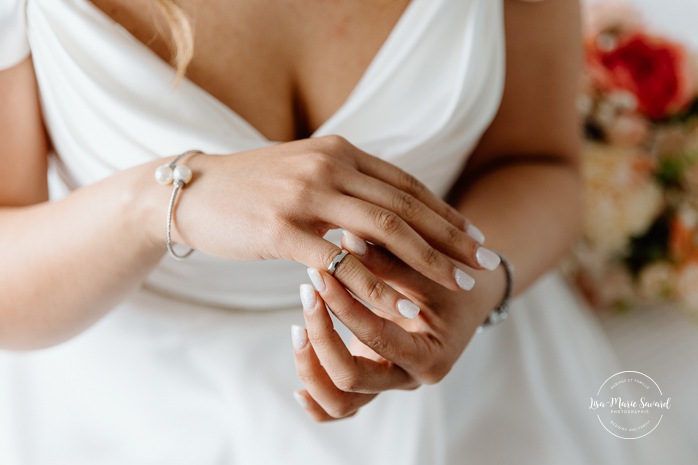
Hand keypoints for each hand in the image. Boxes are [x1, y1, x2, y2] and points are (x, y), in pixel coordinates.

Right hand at [168, 136, 498, 317]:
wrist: (191, 192)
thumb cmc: (250, 189)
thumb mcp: (304, 173)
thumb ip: (344, 184)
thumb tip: (382, 208)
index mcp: (339, 151)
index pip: (405, 185)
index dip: (444, 212)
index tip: (473, 236)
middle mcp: (329, 166)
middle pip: (405, 206)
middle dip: (450, 238)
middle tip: (483, 263)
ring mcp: (307, 195)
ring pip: (384, 231)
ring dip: (427, 262)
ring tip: (458, 287)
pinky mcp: (284, 229)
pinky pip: (343, 263)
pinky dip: (379, 287)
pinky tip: (405, 306)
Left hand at [291, 232, 499, 420]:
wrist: (468, 299)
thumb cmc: (452, 281)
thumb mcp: (427, 271)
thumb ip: (388, 261)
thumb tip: (345, 239)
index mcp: (429, 356)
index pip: (376, 337)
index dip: (344, 306)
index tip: (321, 273)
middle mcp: (408, 378)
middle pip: (351, 380)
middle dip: (321, 338)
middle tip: (307, 293)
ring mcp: (388, 383)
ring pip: (340, 404)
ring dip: (310, 369)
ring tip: (297, 328)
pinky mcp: (373, 378)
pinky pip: (340, 406)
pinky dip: (317, 397)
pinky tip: (297, 384)